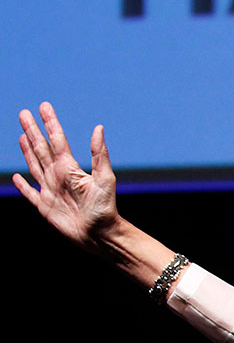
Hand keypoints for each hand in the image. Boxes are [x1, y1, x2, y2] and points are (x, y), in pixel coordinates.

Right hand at [13, 102, 119, 250]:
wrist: (101, 235)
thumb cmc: (106, 208)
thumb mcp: (104, 179)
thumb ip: (99, 154)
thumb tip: (99, 128)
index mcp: (70, 168)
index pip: (57, 140)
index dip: (50, 123)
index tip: (44, 106)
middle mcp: (59, 176)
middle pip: (41, 148)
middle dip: (32, 131)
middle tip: (24, 113)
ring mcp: (51, 191)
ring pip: (34, 165)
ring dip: (27, 150)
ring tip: (22, 135)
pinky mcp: (45, 207)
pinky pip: (30, 193)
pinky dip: (22, 185)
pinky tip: (17, 177)